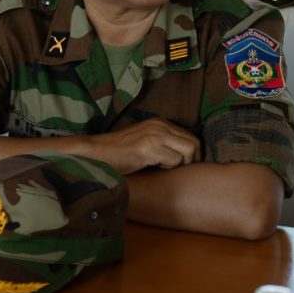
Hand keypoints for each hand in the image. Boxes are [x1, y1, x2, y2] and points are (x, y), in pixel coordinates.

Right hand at [86, 118, 200, 174]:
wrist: (99, 152)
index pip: (191, 137)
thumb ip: (165, 141)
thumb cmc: (121, 151)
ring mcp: (155, 135)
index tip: (182, 165)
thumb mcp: (146, 139)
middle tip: (177, 169)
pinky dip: (168, 168)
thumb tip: (189, 155)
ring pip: (188, 151)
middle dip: (191, 160)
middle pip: (194, 143)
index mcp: (160, 122)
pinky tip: (154, 167)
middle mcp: (160, 125)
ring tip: (164, 167)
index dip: (191, 154)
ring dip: (180, 164)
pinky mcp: (149, 147)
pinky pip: (174, 160)